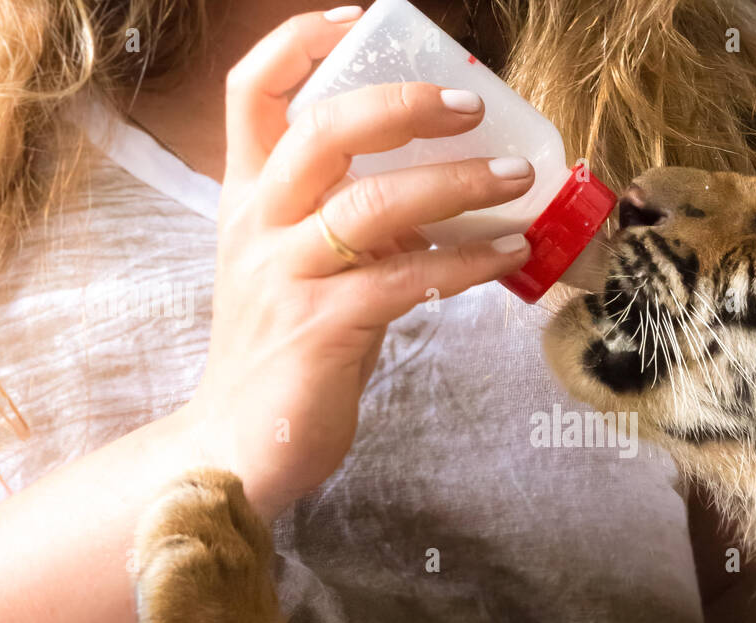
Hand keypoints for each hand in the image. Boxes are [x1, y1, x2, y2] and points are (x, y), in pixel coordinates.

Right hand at [178, 10, 533, 518]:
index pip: (253, 94)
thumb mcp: (301, 272)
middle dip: (401, 105)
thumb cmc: (280, 357)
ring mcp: (285, 278)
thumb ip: (352, 229)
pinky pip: (406, 279)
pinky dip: (468, 260)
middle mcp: (258, 228)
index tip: (360, 18)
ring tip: (518, 180)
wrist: (236, 447)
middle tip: (471, 106)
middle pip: (320, 131)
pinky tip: (510, 254)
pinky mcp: (321, 330)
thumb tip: (436, 198)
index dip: (300, 43)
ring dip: (456, 184)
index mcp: (248, 202)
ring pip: (372, 204)